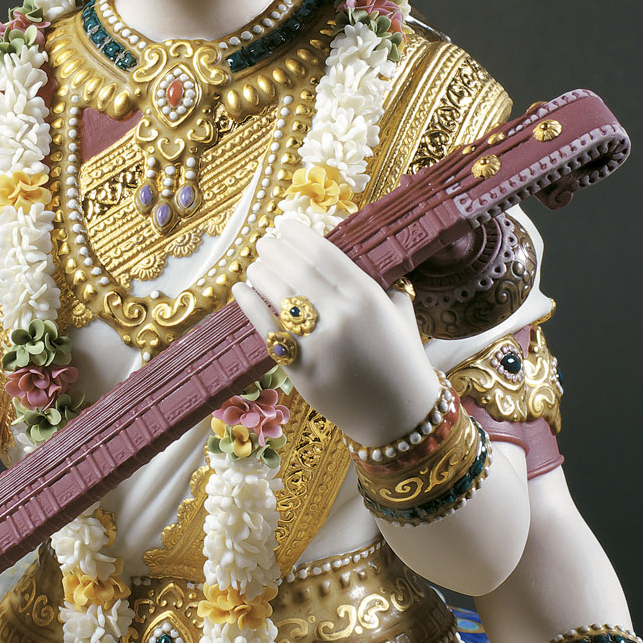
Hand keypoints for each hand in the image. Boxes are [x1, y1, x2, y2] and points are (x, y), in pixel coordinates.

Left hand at [232, 212, 437, 444]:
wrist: (399, 415)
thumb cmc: (402, 361)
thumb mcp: (400, 313)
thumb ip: (380, 285)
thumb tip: (351, 263)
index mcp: (367, 295)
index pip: (321, 252)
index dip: (297, 235)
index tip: (285, 227)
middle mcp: (341, 314)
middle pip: (295, 268)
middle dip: (273, 250)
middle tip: (264, 243)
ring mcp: (319, 342)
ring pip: (277, 293)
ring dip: (260, 272)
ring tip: (255, 266)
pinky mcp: (300, 367)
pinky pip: (265, 327)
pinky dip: (249, 304)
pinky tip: (241, 290)